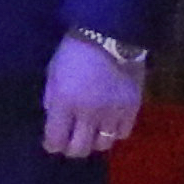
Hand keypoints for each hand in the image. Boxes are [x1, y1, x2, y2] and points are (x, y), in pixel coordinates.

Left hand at [38, 32, 140, 159]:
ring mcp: (111, 113)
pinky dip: (115, 133)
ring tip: (91, 134)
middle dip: (72, 149)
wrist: (111, 34)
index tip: (52, 144)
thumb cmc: (75, 50)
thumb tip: (53, 116)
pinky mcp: (132, 109)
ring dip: (94, 142)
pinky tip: (110, 125)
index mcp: (64, 103)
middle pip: (79, 148)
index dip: (52, 145)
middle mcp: (87, 113)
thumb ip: (52, 97)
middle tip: (71, 143)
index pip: (55, 139)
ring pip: (103, 145)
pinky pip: (122, 133)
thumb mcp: (53, 71)